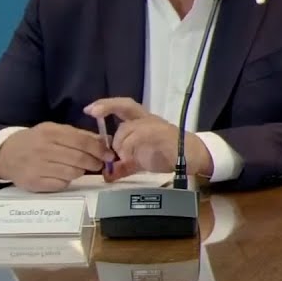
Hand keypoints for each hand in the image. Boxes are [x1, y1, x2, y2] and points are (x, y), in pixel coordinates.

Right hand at [0, 122, 114, 191]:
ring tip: (78, 168)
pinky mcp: (34, 183)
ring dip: (80, 172)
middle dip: (94, 162)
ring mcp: (37, 167)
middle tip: (98, 164)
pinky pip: (61, 184)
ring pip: (73, 173)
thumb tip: (105, 141)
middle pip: (79, 159)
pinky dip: (66, 181)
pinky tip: (62, 175)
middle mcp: (43, 149)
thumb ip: (79, 135)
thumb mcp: (54, 130)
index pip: (82, 141)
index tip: (110, 155)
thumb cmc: (36, 140)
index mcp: (50, 132)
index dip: (99, 149)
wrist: (5, 154)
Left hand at [84, 98, 211, 180]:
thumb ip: (123, 165)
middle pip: (126, 105)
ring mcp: (155, 125)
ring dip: (120, 142)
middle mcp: (147, 119)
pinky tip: (129, 158)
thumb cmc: (167, 154)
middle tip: (92, 112)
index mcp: (142, 122)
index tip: (89, 110)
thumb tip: (107, 175)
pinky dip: (129, 147)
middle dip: (107, 106)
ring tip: (123, 157)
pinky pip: (139, 136)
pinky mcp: (161, 134)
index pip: (123, 107)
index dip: (106, 105)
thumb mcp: (140, 161)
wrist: (192, 157)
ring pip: (128, 127)